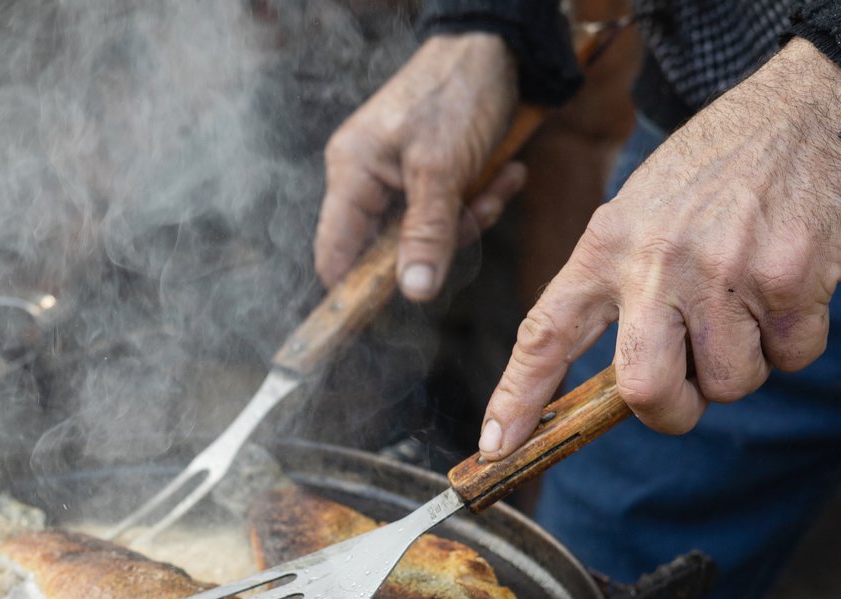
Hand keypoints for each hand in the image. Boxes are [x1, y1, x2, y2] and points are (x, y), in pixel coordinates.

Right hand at [316, 33, 524, 300]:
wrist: (498, 45)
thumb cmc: (457, 92)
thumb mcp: (442, 170)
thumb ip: (426, 233)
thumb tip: (412, 292)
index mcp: (351, 174)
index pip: (334, 254)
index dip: (356, 290)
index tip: (392, 310)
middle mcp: (367, 179)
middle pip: (388, 250)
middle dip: (439, 242)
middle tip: (474, 216)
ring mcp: (398, 177)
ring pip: (426, 232)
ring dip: (469, 218)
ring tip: (498, 184)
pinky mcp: (429, 173)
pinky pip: (448, 210)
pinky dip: (479, 199)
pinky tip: (506, 173)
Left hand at [476, 38, 840, 458]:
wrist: (809, 108)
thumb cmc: (716, 169)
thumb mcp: (639, 210)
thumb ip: (617, 284)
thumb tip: (621, 384)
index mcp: (604, 247)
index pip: (544, 335)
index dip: (516, 398)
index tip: (495, 448)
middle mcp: (655, 264)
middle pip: (645, 390)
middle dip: (673, 411)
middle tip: (691, 390)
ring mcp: (722, 274)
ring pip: (729, 384)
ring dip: (746, 363)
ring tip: (749, 301)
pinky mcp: (789, 280)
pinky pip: (792, 356)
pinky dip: (797, 338)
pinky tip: (792, 285)